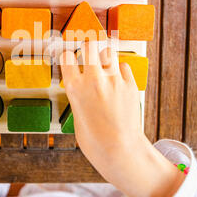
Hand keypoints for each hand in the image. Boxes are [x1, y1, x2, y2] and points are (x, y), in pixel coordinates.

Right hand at [60, 41, 184, 196]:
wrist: (119, 150)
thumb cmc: (95, 140)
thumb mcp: (77, 115)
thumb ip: (80, 95)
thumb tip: (83, 84)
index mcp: (74, 88)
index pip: (67, 57)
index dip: (68, 57)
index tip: (71, 59)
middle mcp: (93, 80)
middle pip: (89, 46)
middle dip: (88, 48)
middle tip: (90, 55)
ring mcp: (113, 80)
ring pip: (108, 52)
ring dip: (105, 57)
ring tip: (105, 68)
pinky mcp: (130, 84)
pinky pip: (124, 66)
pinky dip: (120, 71)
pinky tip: (118, 82)